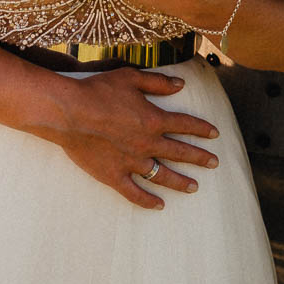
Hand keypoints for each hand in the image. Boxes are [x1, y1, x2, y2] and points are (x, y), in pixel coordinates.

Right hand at [46, 67, 220, 209]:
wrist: (69, 112)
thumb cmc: (98, 91)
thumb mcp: (130, 78)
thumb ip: (157, 82)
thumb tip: (180, 84)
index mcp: (153, 119)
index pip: (186, 125)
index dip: (202, 129)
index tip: (215, 134)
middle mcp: (147, 143)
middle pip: (180, 152)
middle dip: (200, 158)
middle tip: (214, 163)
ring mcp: (132, 162)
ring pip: (163, 176)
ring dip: (180, 182)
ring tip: (194, 187)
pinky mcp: (114, 176)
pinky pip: (134, 193)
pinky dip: (148, 201)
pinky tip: (159, 205)